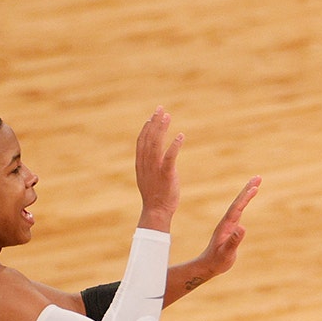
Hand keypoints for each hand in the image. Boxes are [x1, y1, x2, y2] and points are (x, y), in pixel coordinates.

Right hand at [135, 106, 183, 230]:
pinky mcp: (166, 174)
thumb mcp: (148, 176)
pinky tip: (180, 136)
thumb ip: (149, 164)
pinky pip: (170, 157)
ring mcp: (155, 168)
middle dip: (154, 122)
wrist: (156, 211)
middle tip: (161, 109)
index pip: (142, 141)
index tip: (152, 116)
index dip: (147, 127)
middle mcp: (146, 163)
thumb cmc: (155, 195)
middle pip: (148, 138)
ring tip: (168, 116)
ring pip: (157, 144)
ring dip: (162, 128)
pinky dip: (174, 145)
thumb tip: (153, 155)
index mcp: (141, 163)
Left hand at [192, 177, 260, 281]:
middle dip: (248, 189)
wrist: (209, 265)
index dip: (246, 197)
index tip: (255, 187)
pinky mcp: (231, 228)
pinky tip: (246, 201)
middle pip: (239, 202)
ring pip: (239, 205)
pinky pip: (239, 211)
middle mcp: (228, 221)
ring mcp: (229, 224)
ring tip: (256, 184)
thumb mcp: (226, 252)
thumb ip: (233, 241)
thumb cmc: (217, 260)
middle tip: (258, 177)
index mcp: (226, 225)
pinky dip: (244, 203)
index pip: (237, 208)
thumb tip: (242, 228)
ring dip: (247, 194)